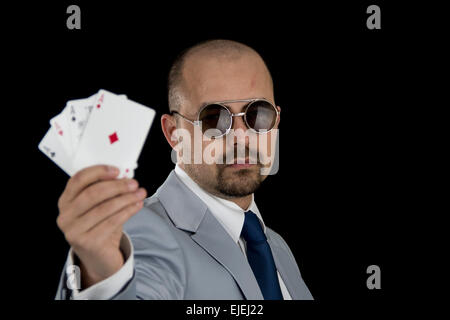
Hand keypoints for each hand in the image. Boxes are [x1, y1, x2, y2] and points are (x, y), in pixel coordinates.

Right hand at [56, 165, 146, 287]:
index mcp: (66, 201)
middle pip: (92, 193)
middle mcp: (66, 216)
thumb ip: (107, 191)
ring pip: (104, 208)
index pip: (78, 180)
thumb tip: (126, 177)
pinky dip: (128, 211)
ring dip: (126, 198)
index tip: (117, 170)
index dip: (98, 172)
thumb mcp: (100, 206)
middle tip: (133, 183)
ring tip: (140, 193)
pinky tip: (137, 205)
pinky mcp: (87, 243)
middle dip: (117, 186)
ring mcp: (74, 231)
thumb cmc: (100, 226)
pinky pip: (112, 222)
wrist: (99, 256)